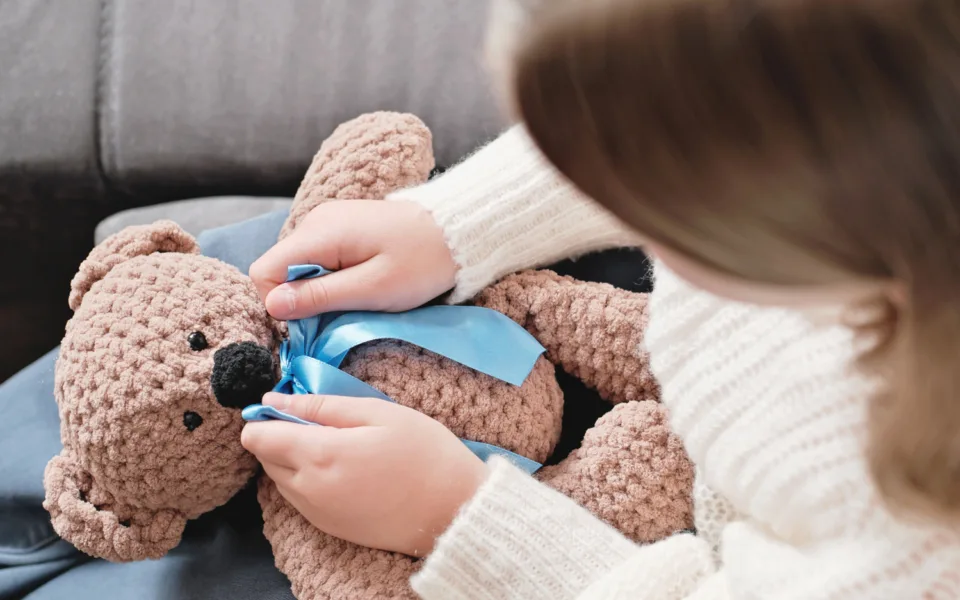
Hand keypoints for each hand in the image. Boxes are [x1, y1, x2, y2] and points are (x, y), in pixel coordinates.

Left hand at [241, 392, 487, 556]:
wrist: (453, 510)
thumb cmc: (423, 452)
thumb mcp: (377, 413)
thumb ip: (320, 406)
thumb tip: (272, 400)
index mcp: (318, 455)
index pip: (256, 437)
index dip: (268, 417)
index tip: (294, 407)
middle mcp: (307, 490)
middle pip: (264, 457)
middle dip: (282, 436)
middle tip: (326, 424)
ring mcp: (316, 513)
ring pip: (280, 479)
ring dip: (295, 459)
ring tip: (340, 447)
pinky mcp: (329, 528)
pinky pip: (299, 498)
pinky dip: (309, 480)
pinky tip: (346, 470)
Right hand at [249, 201, 457, 319]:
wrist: (457, 232)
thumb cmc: (421, 263)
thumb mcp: (372, 289)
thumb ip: (320, 296)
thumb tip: (272, 305)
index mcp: (318, 233)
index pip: (264, 271)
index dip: (279, 304)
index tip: (311, 322)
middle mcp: (315, 222)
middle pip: (280, 269)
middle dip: (301, 299)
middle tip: (341, 313)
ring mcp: (328, 222)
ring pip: (299, 267)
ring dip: (319, 290)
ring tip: (357, 298)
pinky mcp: (342, 228)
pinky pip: (319, 259)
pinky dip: (331, 278)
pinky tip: (361, 283)